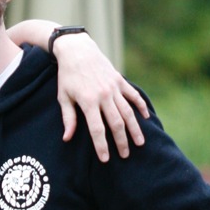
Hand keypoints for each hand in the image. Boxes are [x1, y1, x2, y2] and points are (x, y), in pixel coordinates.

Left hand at [53, 33, 148, 161]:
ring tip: (140, 143)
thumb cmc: (67, 76)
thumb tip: (67, 138)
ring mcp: (114, 87)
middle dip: (121, 141)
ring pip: (128, 112)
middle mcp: (104, 95)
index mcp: (88, 101)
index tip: (106, 159)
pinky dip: (141, 106)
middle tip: (125, 156)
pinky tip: (146, 118)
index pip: (97, 129)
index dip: (102, 145)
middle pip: (116, 123)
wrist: (77, 50)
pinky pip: (133, 95)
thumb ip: (68, 118)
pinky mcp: (120, 80)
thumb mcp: (63, 97)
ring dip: (134, 129)